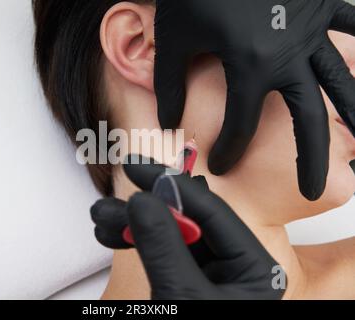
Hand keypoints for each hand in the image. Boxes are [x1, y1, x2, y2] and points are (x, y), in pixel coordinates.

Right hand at [91, 155, 286, 299]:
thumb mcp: (181, 296)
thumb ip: (164, 244)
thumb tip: (143, 199)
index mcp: (252, 267)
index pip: (210, 212)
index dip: (170, 185)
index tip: (136, 169)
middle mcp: (234, 266)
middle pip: (187, 220)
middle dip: (144, 208)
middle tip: (110, 202)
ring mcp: (210, 274)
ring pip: (169, 234)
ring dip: (132, 224)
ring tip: (100, 221)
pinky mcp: (188, 283)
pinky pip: (162, 251)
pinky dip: (136, 242)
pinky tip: (112, 235)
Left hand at [154, 0, 354, 200]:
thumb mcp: (173, 38)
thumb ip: (170, 86)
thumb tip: (169, 123)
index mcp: (251, 65)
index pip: (241, 125)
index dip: (228, 149)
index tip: (221, 165)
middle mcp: (290, 55)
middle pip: (309, 118)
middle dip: (312, 158)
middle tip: (313, 188)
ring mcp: (310, 31)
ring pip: (342, 80)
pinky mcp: (321, 6)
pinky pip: (351, 27)